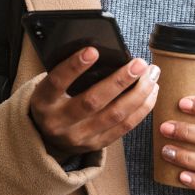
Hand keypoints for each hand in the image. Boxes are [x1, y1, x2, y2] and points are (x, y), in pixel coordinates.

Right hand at [29, 47, 160, 157]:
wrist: (45, 138)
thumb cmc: (52, 101)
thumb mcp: (49, 87)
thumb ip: (68, 74)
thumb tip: (103, 52)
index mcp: (43, 102)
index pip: (57, 82)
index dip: (74, 67)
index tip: (93, 50)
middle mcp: (59, 122)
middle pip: (93, 101)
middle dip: (120, 80)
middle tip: (139, 63)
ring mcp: (79, 137)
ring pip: (114, 115)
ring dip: (138, 94)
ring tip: (151, 75)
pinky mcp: (96, 145)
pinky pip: (124, 127)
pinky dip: (141, 108)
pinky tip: (151, 92)